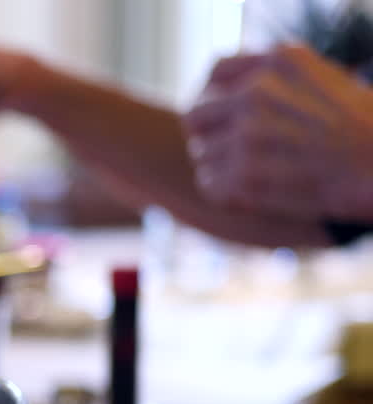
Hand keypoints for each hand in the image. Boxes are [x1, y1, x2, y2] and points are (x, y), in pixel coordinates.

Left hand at [184, 44, 372, 221]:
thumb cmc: (358, 132)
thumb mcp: (323, 82)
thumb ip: (275, 82)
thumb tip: (225, 96)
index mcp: (279, 63)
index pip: (216, 73)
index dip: (214, 98)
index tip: (225, 117)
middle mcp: (258, 92)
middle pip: (195, 115)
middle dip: (210, 135)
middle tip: (235, 153)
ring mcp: (249, 132)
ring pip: (201, 153)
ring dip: (222, 167)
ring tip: (260, 173)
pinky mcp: (245, 173)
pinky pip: (209, 184)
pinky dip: (227, 193)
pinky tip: (256, 191)